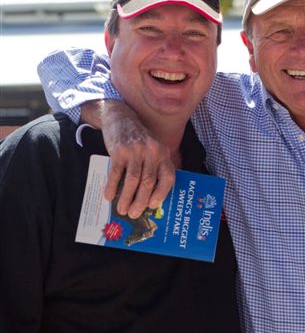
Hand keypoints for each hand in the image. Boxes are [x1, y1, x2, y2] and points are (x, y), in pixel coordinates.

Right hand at [84, 100, 174, 217]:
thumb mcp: (152, 149)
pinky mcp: (120, 151)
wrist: (121, 117)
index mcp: (163, 154)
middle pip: (148, 182)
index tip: (153, 205)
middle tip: (133, 214)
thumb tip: (148, 197)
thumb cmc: (138, 140)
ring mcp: (136, 151)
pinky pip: (116, 173)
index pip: (168, 177)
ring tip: (121, 209)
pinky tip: (108, 196)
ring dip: (126, 198)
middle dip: (141, 201)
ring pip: (133, 180)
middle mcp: (152, 152)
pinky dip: (112, 187)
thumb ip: (154, 167)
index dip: (162, 193)